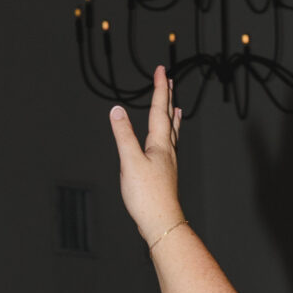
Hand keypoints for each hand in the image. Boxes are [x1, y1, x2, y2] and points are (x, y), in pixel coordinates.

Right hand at [110, 67, 184, 245]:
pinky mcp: (165, 174)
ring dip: (171, 117)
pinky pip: (169, 147)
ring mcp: (168, 162)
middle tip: (169, 80)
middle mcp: (167, 150)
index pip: (159, 109)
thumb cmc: (147, 196)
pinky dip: (169, 137)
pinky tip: (166, 144)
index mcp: (159, 144)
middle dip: (167, 97)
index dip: (160, 88)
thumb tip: (117, 110)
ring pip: (171, 133)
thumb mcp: (130, 162)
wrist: (161, 223)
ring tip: (176, 107)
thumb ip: (123, 135)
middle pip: (168, 117)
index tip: (161, 69)